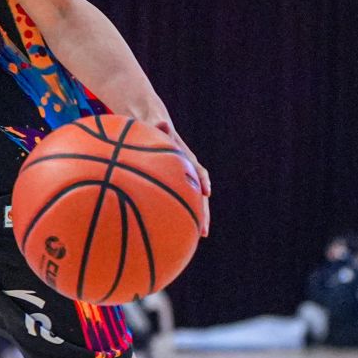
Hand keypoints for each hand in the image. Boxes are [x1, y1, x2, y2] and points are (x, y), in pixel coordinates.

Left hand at [148, 116, 211, 236]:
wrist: (151, 123)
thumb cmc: (152, 125)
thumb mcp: (156, 123)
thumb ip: (160, 126)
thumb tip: (162, 123)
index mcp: (184, 157)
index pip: (198, 171)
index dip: (202, 181)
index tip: (206, 193)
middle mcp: (186, 169)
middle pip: (199, 193)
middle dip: (203, 211)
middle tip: (204, 229)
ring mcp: (181, 177)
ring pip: (192, 199)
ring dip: (197, 216)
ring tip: (199, 235)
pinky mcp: (174, 182)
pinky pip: (180, 200)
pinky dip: (181, 213)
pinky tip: (175, 229)